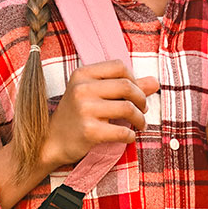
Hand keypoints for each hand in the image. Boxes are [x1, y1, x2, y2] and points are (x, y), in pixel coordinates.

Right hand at [36, 60, 158, 172]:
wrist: (52, 141)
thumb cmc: (77, 115)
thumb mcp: (95, 94)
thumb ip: (125, 86)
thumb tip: (155, 82)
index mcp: (82, 74)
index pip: (119, 66)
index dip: (134, 79)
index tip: (135, 92)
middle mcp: (82, 89)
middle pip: (127, 86)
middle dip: (142, 99)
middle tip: (143, 109)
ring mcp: (84, 110)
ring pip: (128, 108)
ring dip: (140, 118)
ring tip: (140, 124)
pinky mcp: (89, 131)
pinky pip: (122, 131)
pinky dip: (131, 135)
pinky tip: (128, 136)